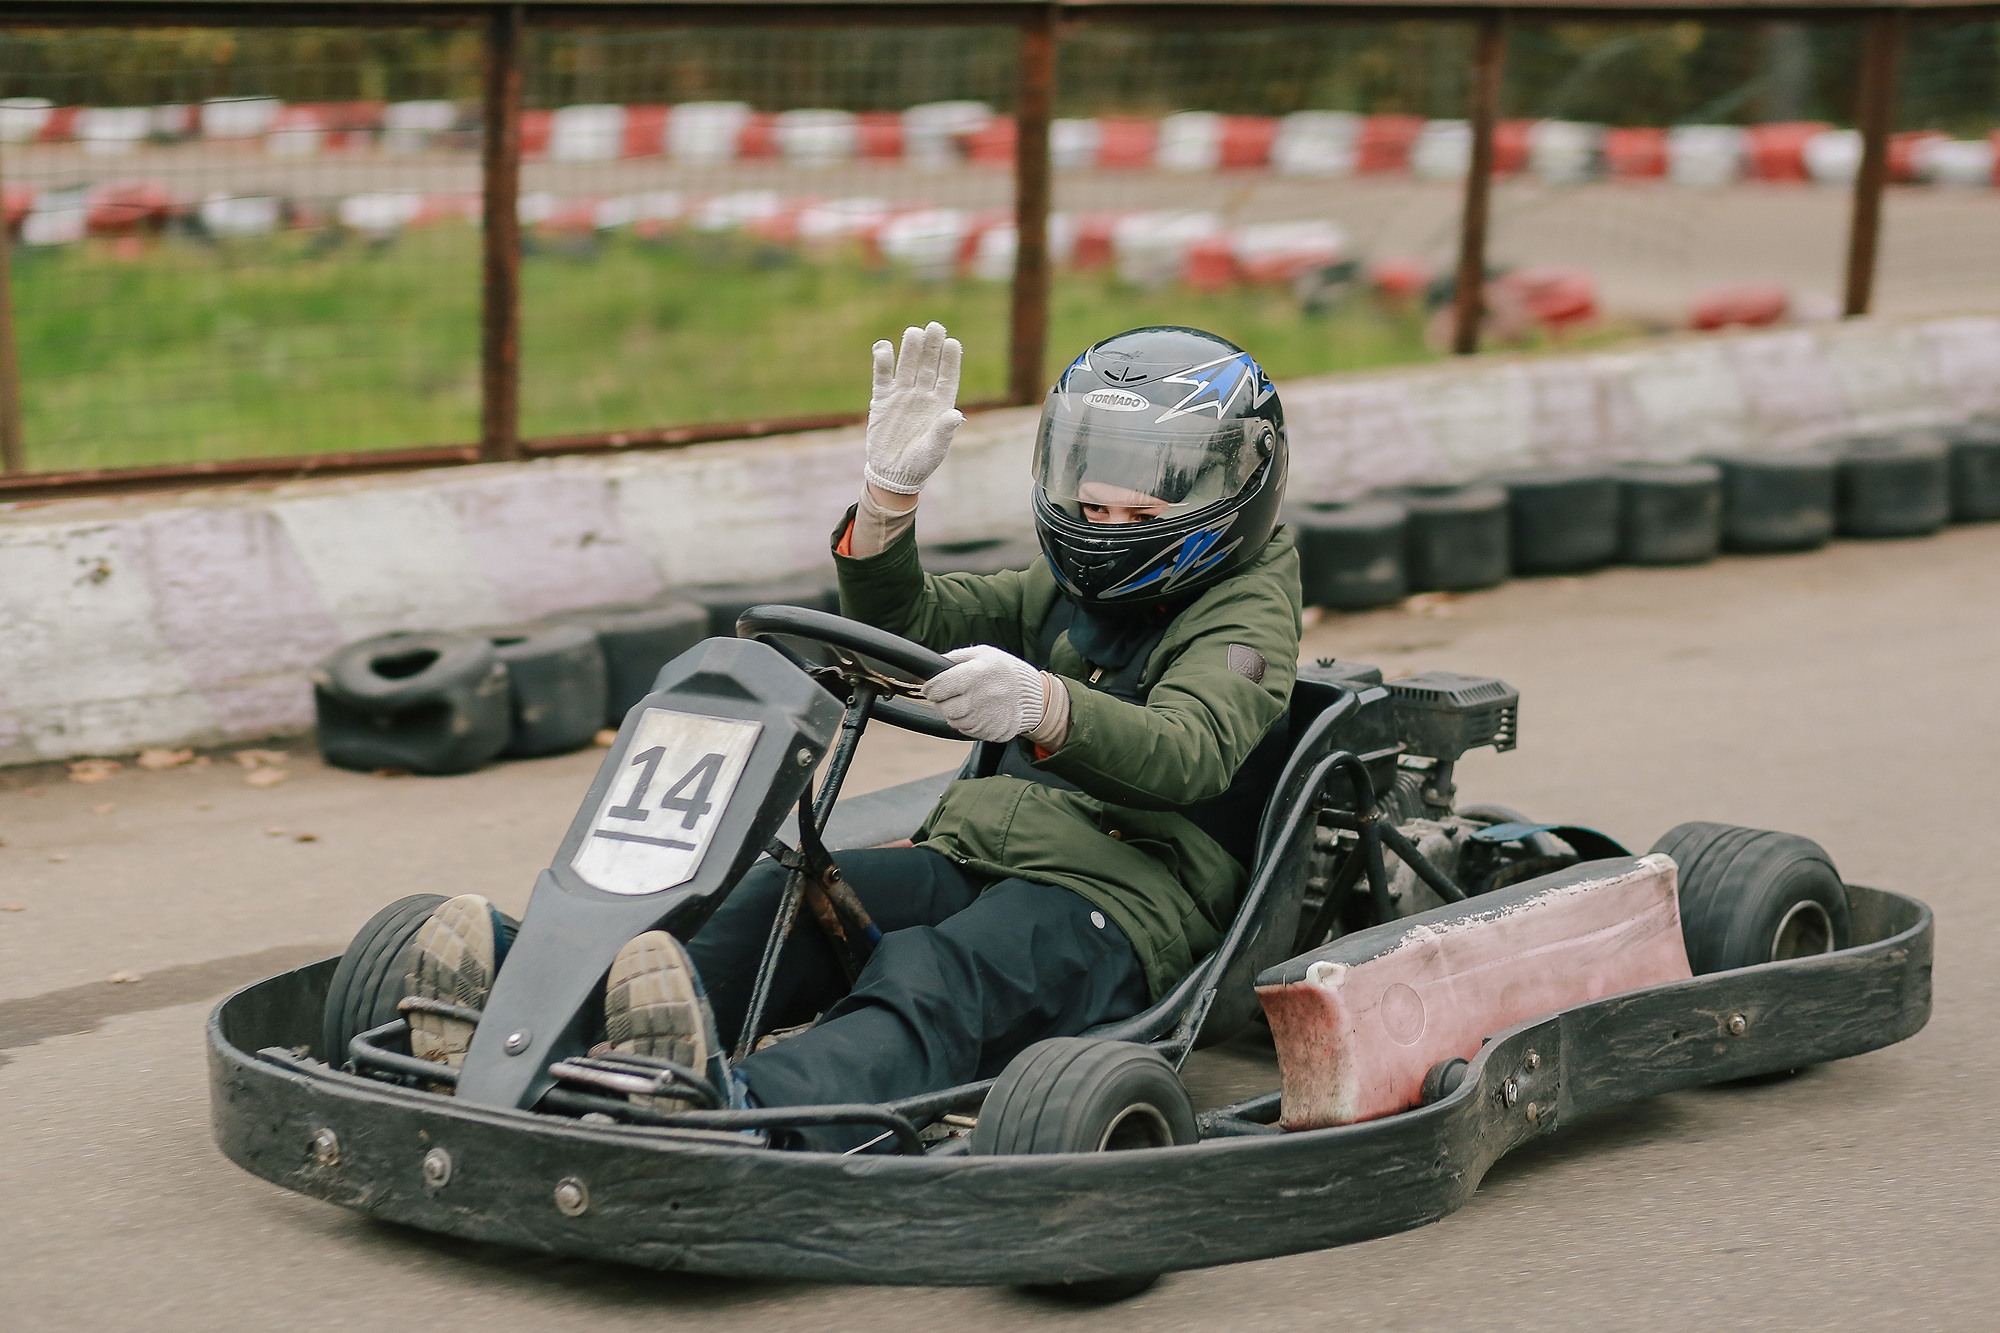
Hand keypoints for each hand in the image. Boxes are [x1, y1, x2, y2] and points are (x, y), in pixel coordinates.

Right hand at [865, 321, 963, 496]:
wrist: (893, 473)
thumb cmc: (920, 463)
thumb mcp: (935, 449)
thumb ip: (943, 431)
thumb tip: (956, 414)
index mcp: (941, 405)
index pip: (947, 377)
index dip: (950, 360)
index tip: (952, 343)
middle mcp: (923, 395)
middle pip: (928, 365)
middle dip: (932, 346)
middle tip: (935, 326)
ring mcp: (902, 395)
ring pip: (907, 366)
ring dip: (910, 349)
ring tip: (913, 332)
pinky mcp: (882, 399)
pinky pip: (883, 376)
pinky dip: (883, 361)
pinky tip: (884, 347)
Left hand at [922, 645, 1046, 742]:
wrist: (1035, 695)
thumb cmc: (1005, 670)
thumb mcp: (983, 653)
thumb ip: (956, 657)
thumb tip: (931, 664)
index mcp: (975, 674)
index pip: (938, 687)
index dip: (930, 688)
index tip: (930, 688)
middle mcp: (980, 697)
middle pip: (943, 707)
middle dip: (941, 702)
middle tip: (948, 696)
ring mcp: (987, 717)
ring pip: (954, 721)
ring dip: (954, 713)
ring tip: (966, 702)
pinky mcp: (992, 731)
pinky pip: (967, 730)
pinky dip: (967, 722)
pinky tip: (977, 712)